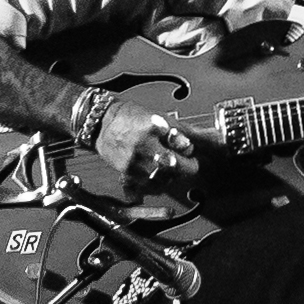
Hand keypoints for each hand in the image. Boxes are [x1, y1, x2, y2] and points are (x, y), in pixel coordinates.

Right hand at [74, 88, 189, 199]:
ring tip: (168, 168)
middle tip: (186, 163)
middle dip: (186, 166)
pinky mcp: (127, 173)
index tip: (187, 149)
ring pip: (164, 180)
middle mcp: (145, 145)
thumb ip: (182, 130)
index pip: (185, 146)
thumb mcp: (159, 117)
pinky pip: (148, 186)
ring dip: (171, 176)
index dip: (189, 149)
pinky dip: (156, 184)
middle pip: (177, 166)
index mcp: (155, 127)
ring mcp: (135, 161)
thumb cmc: (130, 117)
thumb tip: (203, 138)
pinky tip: (155, 175)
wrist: (100, 123)